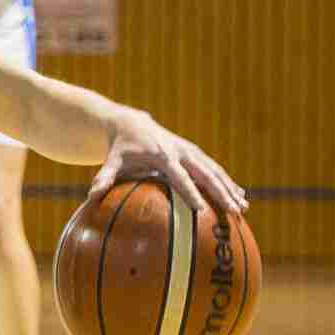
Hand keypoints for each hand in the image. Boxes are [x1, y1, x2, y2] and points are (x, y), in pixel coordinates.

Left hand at [89, 110, 247, 218]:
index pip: (179, 177)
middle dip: (221, 192)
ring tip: (244, 207)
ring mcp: (190, 150)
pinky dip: (228, 181)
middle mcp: (180, 151)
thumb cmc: (120, 147)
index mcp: (162, 155)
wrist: (130, 123)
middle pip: (205, 174)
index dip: (190, 192)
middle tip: (234, 211)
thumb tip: (91, 196)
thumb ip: (103, 177)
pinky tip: (241, 196)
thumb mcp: (111, 161)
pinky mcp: (194, 152)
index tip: (202, 209)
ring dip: (230, 188)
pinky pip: (214, 168)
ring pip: (215, 170)